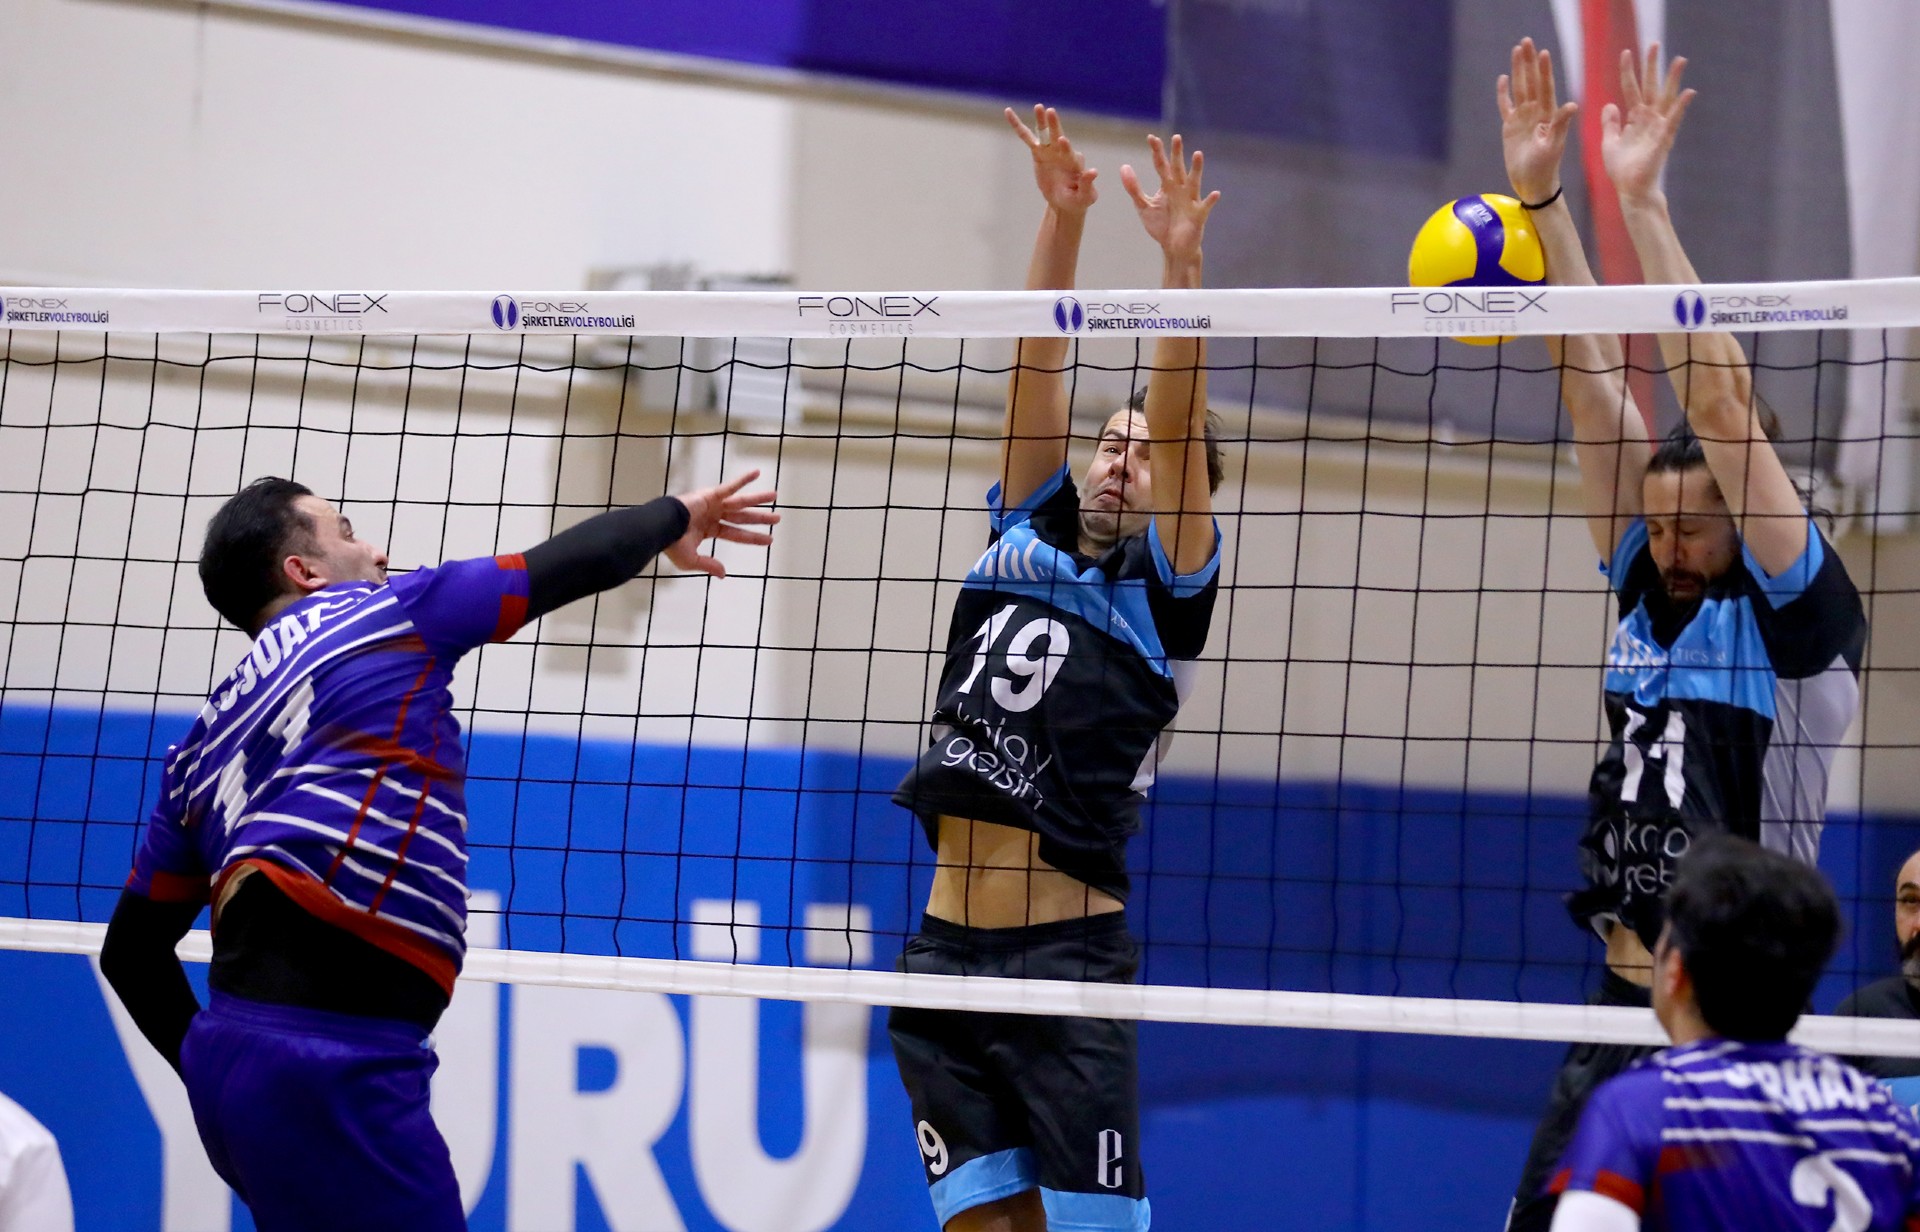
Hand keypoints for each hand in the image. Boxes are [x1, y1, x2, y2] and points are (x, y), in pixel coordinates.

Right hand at [666, 470, 777, 578]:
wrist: (661, 528)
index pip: (735, 534)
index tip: (769, 540)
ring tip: (775, 496)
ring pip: (740, 501)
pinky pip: (730, 486)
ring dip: (758, 499)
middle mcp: (712, 515)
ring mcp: (712, 504)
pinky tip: (757, 473)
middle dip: (759, 517)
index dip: (752, 537)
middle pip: (742, 517)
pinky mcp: (710, 495)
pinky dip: (743, 480)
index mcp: (708, 530)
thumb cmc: (672, 544)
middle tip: (777, 518)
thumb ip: (708, 565)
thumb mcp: (691, 560)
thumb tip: (723, 574)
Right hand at [1006, 105, 1098, 213]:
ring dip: (1041, 121)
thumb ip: (1087, 184)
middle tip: (1051, 111)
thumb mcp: (1085, 196)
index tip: (1062, 141)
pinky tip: (1009, 112)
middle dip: (1054, 125)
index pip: (1069, 152)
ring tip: (1039, 107)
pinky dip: (1018, 125)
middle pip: (1058, 136)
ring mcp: (1050, 151)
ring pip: (1044, 133)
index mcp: (1074, 162)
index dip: (1065, 147)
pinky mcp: (1038, 152)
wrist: (1064, 203)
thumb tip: (1093, 171)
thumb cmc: (1078, 200)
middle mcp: (1062, 152)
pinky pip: (1026, 137)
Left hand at [1121, 133, 1218, 264]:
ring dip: (1196, 169)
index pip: (1161, 165)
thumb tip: (1124, 166)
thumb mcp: (1144, 206)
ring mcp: (1190, 201)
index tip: (1151, 137)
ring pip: (1194, 182)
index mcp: (1167, 186)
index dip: (1157, 152)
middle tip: (1176, 137)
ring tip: (1197, 154)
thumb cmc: (1161, 225)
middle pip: (1177, 168)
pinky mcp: (1198, 216)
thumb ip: (1134, 188)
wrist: (1173, 248)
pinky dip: (1210, 201)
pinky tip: (1215, 193)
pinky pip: (1205, 207)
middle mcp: (1180, 189)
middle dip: (1176, 154)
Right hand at [1498, 37, 1577, 204]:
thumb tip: (1572, 105)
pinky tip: (1503, 78)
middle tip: (1526, 41)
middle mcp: (1537, 112)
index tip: (1543, 53)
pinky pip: (1506, 106)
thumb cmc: (1546, 167)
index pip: (1546, 87)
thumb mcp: (1554, 146)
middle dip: (1529, 62)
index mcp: (1549, 114)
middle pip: (1531, 82)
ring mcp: (1523, 118)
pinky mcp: (1511, 126)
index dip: (1544, 70)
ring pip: (1519, 89)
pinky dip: (1504, 93)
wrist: (1533, 183)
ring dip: (1518, 70)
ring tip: (1516, 51)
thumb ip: (1561, 124)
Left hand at [1601, 44, 1694, 205]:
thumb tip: (1610, 104)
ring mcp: (1657, 128)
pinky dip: (1680, 107)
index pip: (1631, 89)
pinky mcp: (1663, 140)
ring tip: (1679, 60)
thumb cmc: (1621, 170)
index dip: (1628, 71)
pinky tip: (1688, 92)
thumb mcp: (1609, 142)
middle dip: (1652, 66)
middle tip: (1654, 44)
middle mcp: (1648, 119)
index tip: (1626, 52)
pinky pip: (1673, 121)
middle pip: (1651, 87)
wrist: (1630, 191)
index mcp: (1634, 119)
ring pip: (1666, 98)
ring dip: (1673, 79)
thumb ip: (1610, 123)